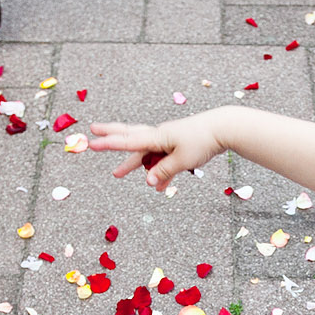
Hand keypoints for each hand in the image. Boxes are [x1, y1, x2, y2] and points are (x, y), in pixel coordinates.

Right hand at [88, 113, 225, 191]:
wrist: (223, 128)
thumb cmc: (203, 141)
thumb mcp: (182, 160)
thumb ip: (164, 171)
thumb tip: (148, 182)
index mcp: (157, 137)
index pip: (128, 141)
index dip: (109, 144)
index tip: (91, 143)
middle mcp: (159, 136)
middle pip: (130, 135)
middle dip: (111, 136)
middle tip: (92, 132)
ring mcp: (167, 140)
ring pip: (145, 152)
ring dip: (132, 163)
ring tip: (117, 174)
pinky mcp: (177, 145)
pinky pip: (161, 160)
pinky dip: (158, 171)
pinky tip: (159, 186)